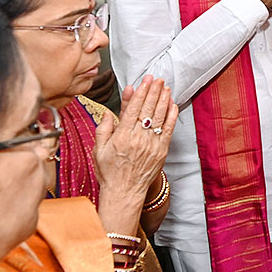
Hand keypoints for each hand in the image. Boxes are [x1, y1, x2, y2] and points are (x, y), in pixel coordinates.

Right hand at [94, 76, 174, 201]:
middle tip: (158, 78)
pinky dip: (171, 116)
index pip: (133, 108)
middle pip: (148, 109)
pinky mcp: (161, 151)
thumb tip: (109, 112)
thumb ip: (103, 129)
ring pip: (159, 117)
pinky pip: (168, 130)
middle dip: (153, 91)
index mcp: (121, 136)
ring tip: (166, 87)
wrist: (124, 192)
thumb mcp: (99, 149)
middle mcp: (138, 139)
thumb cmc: (109, 172)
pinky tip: (172, 105)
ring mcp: (151, 145)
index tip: (145, 81)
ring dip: (163, 100)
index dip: (140, 92)